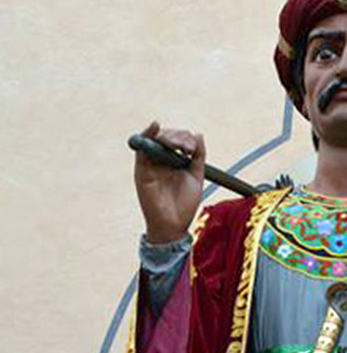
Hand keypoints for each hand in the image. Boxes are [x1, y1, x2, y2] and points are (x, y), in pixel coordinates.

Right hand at [135, 120, 204, 243]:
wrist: (173, 226)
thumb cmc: (184, 205)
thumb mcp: (196, 177)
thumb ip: (198, 156)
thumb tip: (198, 134)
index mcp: (173, 162)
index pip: (177, 140)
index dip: (185, 139)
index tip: (192, 149)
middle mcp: (160, 161)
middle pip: (166, 137)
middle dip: (178, 137)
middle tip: (187, 148)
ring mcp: (150, 165)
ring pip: (154, 140)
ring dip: (167, 136)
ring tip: (178, 145)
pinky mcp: (141, 170)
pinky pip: (141, 149)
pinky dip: (146, 135)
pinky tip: (155, 127)